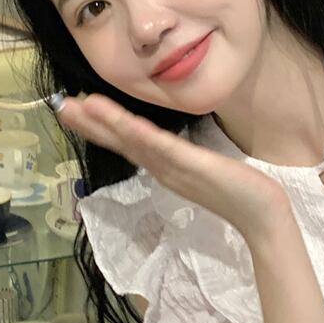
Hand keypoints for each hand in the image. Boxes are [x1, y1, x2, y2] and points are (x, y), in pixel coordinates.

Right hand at [57, 94, 290, 239]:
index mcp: (164, 166)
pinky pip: (163, 149)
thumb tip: (169, 146)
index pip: (127, 143)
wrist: (262, 215)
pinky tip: (126, 123)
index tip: (76, 110)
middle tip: (61, 107)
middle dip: (91, 125)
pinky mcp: (192, 167)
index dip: (101, 127)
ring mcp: (175, 169)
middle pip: (120, 143)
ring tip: (79, 107)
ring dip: (106, 125)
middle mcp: (163, 169)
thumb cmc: (238, 191)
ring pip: (134, 143)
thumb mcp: (203, 168)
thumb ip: (184, 158)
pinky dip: (142, 136)